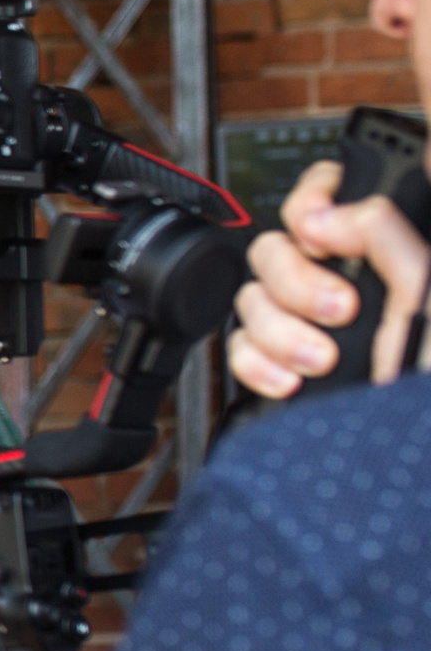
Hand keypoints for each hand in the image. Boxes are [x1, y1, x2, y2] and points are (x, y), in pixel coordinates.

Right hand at [228, 159, 430, 396]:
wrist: (415, 458)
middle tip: (340, 310)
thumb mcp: (428, 296)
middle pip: (274, 248)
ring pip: (251, 300)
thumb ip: (386, 236)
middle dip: (296, 282)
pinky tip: (293, 379)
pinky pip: (238, 349)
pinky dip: (258, 364)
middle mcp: (342, 283)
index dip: (311, 201)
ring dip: (281, 332)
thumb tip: (331, 212)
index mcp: (384, 254)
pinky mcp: (281, 366)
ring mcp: (307, 326)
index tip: (322, 233)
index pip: (327, 192)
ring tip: (322, 359)